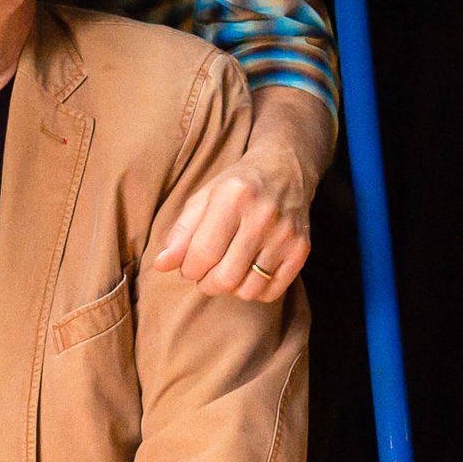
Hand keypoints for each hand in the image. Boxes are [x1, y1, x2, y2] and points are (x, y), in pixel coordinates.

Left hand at [149, 83, 331, 300]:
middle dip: (206, 283)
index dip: (188, 269)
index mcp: (233, 197)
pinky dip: (254, 291)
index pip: (203, 253)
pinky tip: (248, 273)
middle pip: (225, 277)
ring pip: (248, 289)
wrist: (286, 169)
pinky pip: (271, 292)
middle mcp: (263, 216)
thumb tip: (161, 265)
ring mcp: (286, 235)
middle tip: (205, 273)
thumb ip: (181, 232)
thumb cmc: (237, 185)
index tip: (188, 266)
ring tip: (226, 270)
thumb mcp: (204, 198)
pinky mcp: (301, 250)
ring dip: (229, 289)